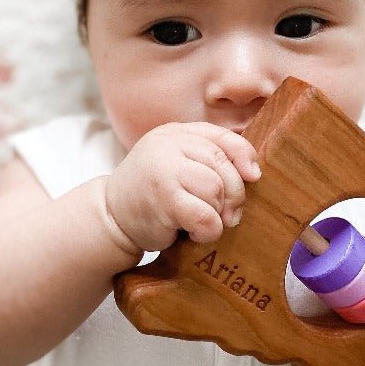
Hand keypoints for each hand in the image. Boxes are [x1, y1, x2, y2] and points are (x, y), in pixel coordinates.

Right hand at [104, 123, 260, 256]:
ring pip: (216, 189)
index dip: (244, 157)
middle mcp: (168, 145)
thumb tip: (253, 173)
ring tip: (202, 221)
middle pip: (223, 165)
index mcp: (175, 133)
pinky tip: (194, 232)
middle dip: (234, 194)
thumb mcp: (178, 166)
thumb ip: (208, 161)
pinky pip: (206, 215)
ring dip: (217, 214)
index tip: (253, 177)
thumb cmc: (152, 195)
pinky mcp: (164, 198)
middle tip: (229, 214)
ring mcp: (164, 169)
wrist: (111, 217)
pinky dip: (208, 230)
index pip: (222, 137)